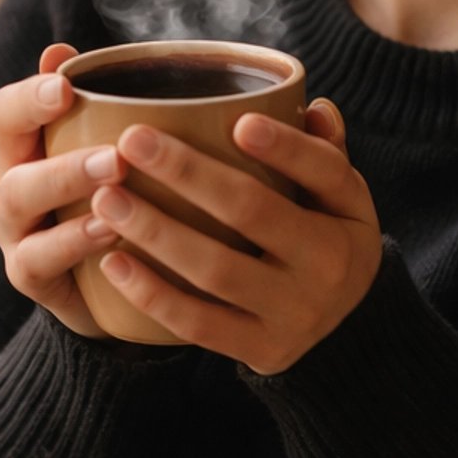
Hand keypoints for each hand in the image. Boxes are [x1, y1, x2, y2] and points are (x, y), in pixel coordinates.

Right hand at [0, 44, 129, 338]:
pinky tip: (111, 230)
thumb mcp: (116, 147)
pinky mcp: (29, 277)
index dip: (28, 95)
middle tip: (112, 145)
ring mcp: (14, 232)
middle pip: (3, 150)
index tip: (65, 84)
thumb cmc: (119, 200)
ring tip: (116, 174)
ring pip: (18, 198)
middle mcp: (11, 183)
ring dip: (66, 181)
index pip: (6, 111)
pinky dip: (73, 241)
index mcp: (23, 145)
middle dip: (49, 132)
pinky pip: (38, 258)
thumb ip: (98, 101)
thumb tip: (61, 49)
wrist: (119, 286)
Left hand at [89, 101, 381, 373]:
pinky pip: (198, 324)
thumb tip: (315, 107)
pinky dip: (153, 294)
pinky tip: (113, 261)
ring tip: (107, 198)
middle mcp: (328, 269)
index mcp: (350, 218)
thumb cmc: (325, 238)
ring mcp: (293, 314)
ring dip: (156, 232)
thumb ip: (325, 152)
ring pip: (216, 270)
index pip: (324, 173)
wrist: (343, 329)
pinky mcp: (262, 350)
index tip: (240, 121)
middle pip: (253, 212)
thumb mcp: (341, 198)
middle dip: (189, 173)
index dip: (286, 148)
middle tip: (132, 141)